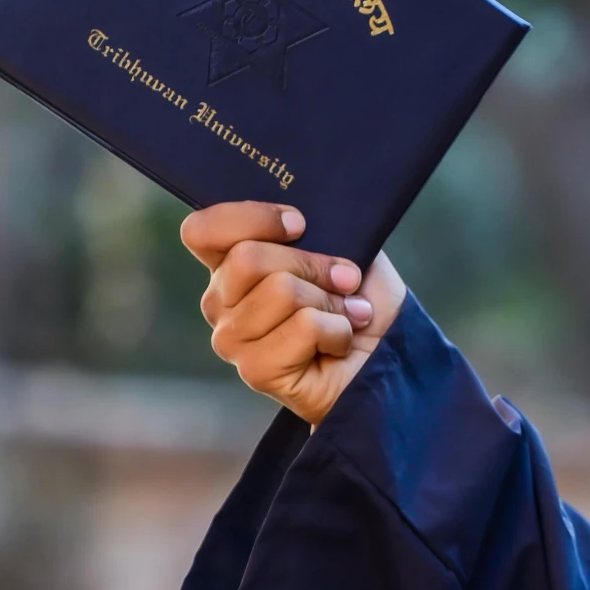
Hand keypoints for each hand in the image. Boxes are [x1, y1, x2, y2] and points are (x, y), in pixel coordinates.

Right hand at [181, 202, 408, 423]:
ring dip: (331, 301)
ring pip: (281, 291)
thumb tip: (299, 220)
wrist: (387, 352)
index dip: (251, 219)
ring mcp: (232, 338)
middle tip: (345, 280)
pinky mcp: (255, 370)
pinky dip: (337, 330)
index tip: (300, 225)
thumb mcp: (344, 245)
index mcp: (230, 262)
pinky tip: (339, 344)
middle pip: (247, 258)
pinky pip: (302, 327)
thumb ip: (315, 227)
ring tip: (345, 315)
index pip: (202, 231)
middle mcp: (221, 301)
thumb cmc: (359, 297)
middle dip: (312, 263)